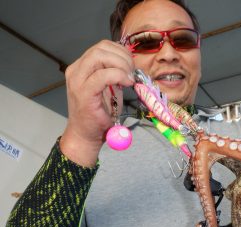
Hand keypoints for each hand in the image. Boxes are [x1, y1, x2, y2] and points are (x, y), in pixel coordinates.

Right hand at [61, 40, 134, 166]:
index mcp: (82, 66)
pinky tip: (127, 83)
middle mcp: (76, 70)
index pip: (102, 47)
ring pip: (99, 57)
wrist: (87, 135)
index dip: (121, 52)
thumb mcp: (109, 88)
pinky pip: (102, 76)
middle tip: (133, 72)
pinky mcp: (84, 93)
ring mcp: (78, 81)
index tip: (132, 65)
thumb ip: (115, 73)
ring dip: (121, 65)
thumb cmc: (99, 113)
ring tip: (130, 78)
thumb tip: (131, 63)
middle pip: (100, 48)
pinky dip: (119, 76)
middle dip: (122, 57)